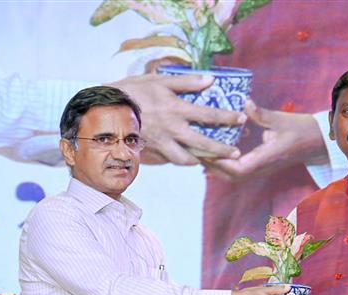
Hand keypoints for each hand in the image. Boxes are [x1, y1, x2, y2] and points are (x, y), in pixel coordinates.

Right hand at [109, 74, 245, 164]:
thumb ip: (186, 82)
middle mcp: (172, 129)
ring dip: (201, 161)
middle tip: (236, 154)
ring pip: (186, 159)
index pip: (208, 115)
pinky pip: (171, 160)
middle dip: (221, 150)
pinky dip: (182, 161)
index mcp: (176, 109)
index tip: (241, 119)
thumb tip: (210, 80)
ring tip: (212, 161)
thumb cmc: (133, 90)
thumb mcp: (159, 80)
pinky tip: (190, 160)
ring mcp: (162, 142)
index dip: (227, 118)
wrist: (106, 109)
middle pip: (202, 144)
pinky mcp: (152, 150)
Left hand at [202, 99, 328, 180]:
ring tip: (199, 152)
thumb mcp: (281, 119)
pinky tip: (212, 153)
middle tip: (195, 150)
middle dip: (212, 166)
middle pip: (231, 176)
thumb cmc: (300, 129)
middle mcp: (262, 168)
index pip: (240, 168)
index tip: (206, 150)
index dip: (222, 163)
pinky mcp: (258, 166)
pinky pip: (237, 171)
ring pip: (233, 176)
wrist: (315, 142)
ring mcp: (260, 169)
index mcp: (267, 157)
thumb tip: (245, 102)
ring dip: (216, 167)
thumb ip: (261, 114)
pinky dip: (223, 165)